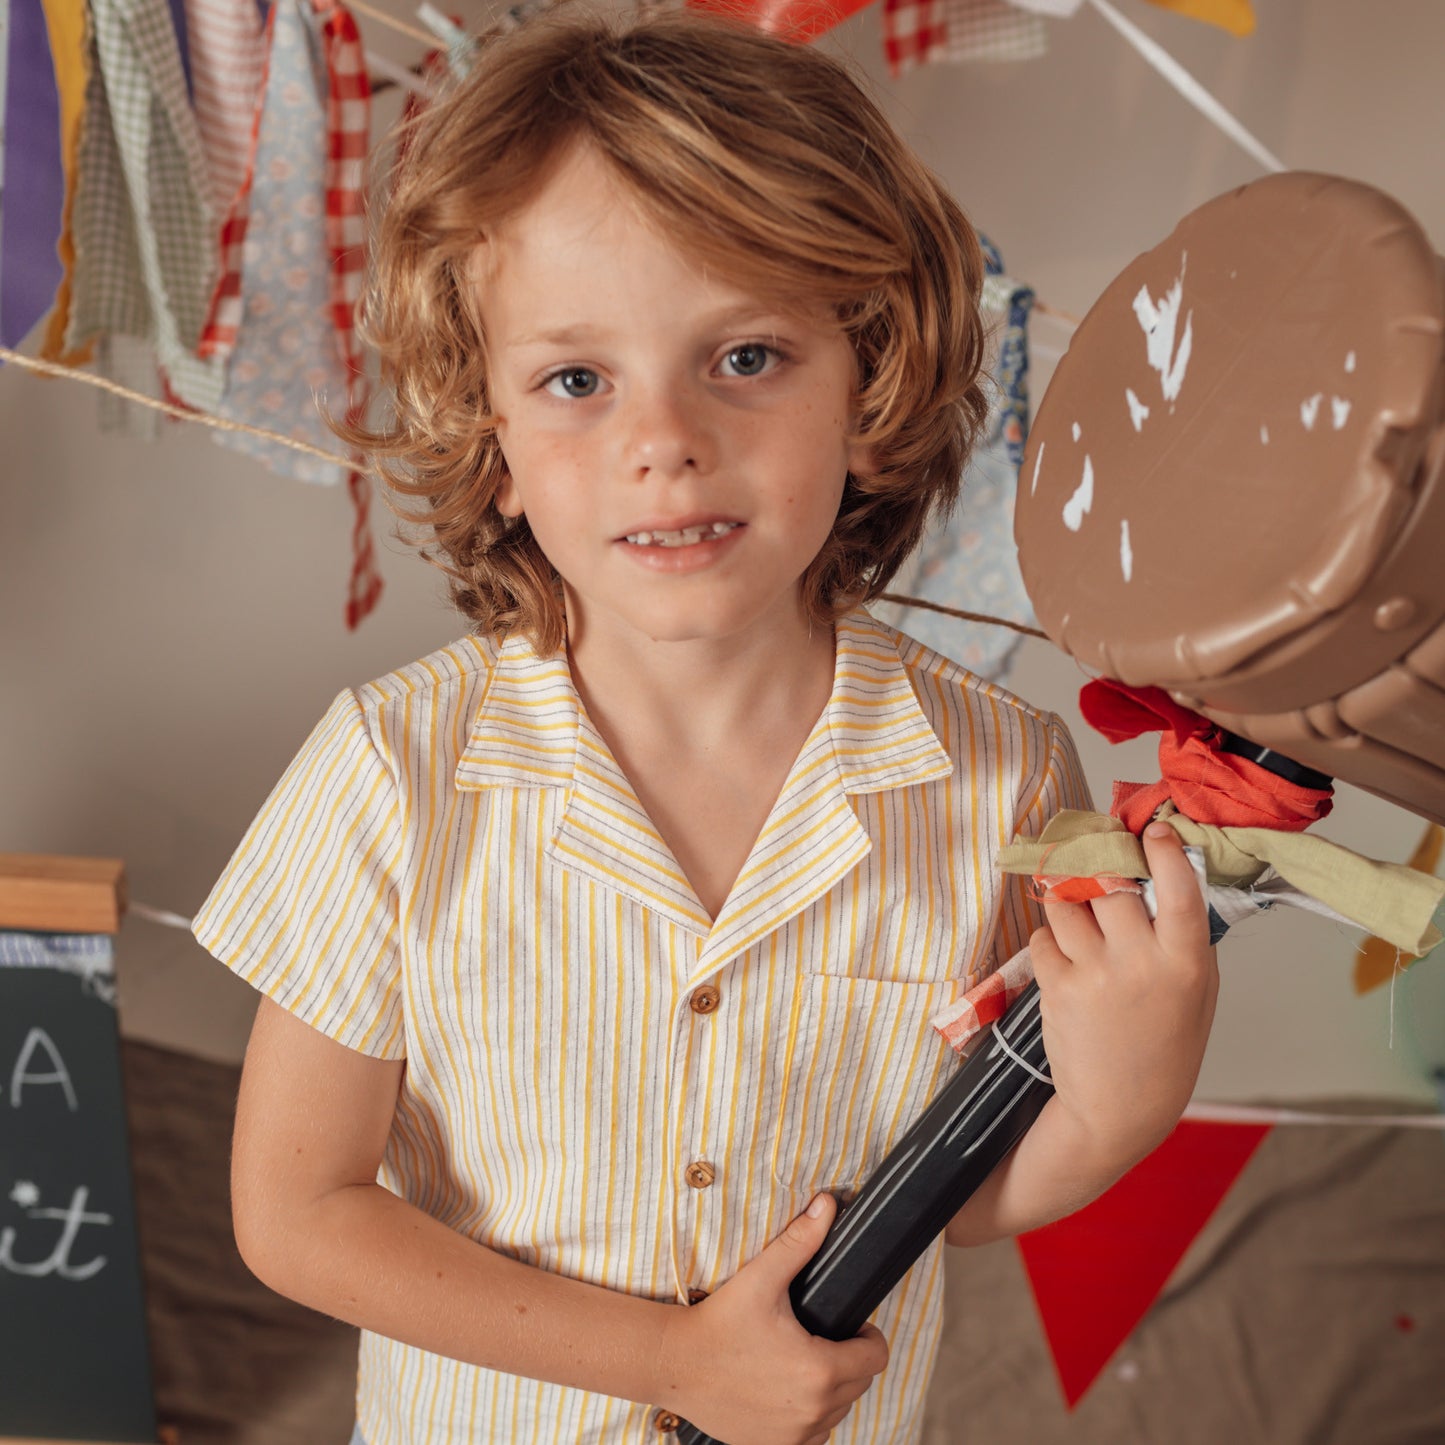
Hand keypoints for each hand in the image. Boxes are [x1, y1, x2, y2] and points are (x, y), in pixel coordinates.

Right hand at [658, 1194, 888, 1444]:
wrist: (674, 1364)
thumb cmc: (718, 1322)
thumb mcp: (762, 1278)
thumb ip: (800, 1241)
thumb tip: (828, 1205)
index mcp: (818, 1370)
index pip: (876, 1358)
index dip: (868, 1336)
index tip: (849, 1324)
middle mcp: (812, 1412)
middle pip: (859, 1384)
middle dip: (848, 1358)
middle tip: (818, 1335)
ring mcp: (794, 1437)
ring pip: (838, 1411)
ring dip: (830, 1389)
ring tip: (800, 1360)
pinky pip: (812, 1436)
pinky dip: (808, 1415)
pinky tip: (785, 1390)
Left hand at [1030, 822, 1218, 1174]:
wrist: (1120, 1110)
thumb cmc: (1165, 1047)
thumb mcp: (1198, 993)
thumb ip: (1185, 936)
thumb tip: (1165, 873)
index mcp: (1187, 962)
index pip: (1178, 887)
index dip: (1162, 850)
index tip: (1150, 830)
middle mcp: (1141, 962)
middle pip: (1110, 880)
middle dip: (1098, 863)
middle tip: (1094, 856)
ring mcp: (1095, 973)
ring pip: (1068, 900)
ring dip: (1068, 898)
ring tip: (1080, 913)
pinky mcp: (1057, 986)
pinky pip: (1045, 935)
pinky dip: (1051, 937)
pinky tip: (1066, 957)